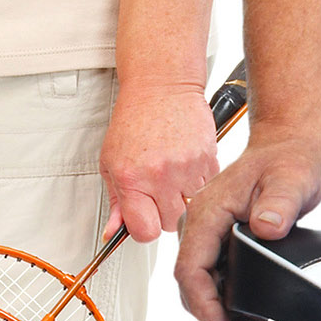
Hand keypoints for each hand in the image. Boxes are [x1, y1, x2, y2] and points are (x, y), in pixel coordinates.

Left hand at [102, 75, 219, 244]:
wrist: (161, 88)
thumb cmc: (134, 120)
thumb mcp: (111, 161)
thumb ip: (116, 201)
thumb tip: (114, 232)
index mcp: (132, 179)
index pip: (145, 232)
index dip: (144, 229)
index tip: (144, 219)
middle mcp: (160, 176)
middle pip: (170, 224)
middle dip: (163, 212)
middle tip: (157, 191)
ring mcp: (187, 168)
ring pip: (191, 208)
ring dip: (183, 197)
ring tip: (172, 173)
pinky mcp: (208, 159)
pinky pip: (207, 188)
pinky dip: (197, 181)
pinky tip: (185, 163)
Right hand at [176, 132, 320, 320]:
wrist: (288, 150)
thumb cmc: (286, 161)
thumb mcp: (290, 181)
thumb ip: (280, 203)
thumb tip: (267, 226)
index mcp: (206, 213)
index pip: (190, 271)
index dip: (206, 308)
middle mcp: (198, 226)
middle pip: (193, 288)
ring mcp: (206, 236)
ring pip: (203, 289)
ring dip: (226, 318)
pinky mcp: (218, 244)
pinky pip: (215, 281)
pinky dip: (231, 304)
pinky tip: (253, 318)